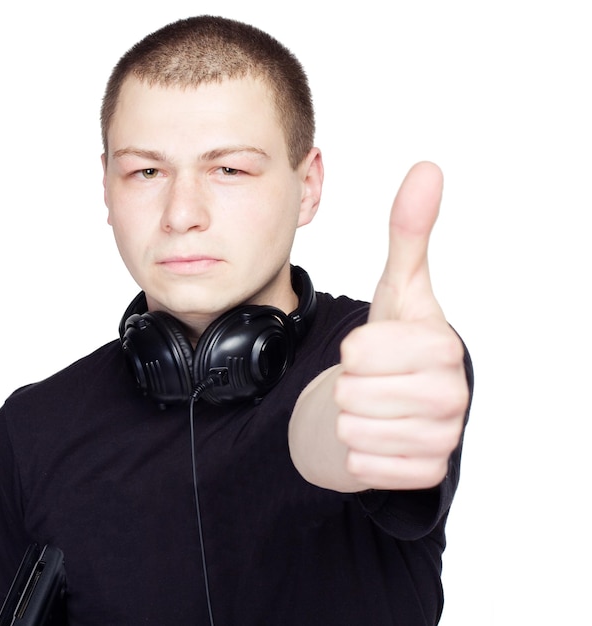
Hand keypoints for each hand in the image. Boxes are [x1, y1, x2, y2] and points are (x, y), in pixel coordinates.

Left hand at [335, 162, 468, 490]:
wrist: (405, 395)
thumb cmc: (399, 339)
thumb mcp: (399, 286)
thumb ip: (409, 232)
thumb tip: (427, 169)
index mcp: (441, 345)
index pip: (357, 352)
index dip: (352, 349)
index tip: (371, 349)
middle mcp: (451, 395)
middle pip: (352, 394)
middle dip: (349, 385)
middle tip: (371, 380)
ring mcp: (441, 439)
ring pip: (352, 432)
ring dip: (351, 417)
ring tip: (374, 404)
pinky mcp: (424, 473)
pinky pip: (361, 466)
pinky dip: (358, 451)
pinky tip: (379, 433)